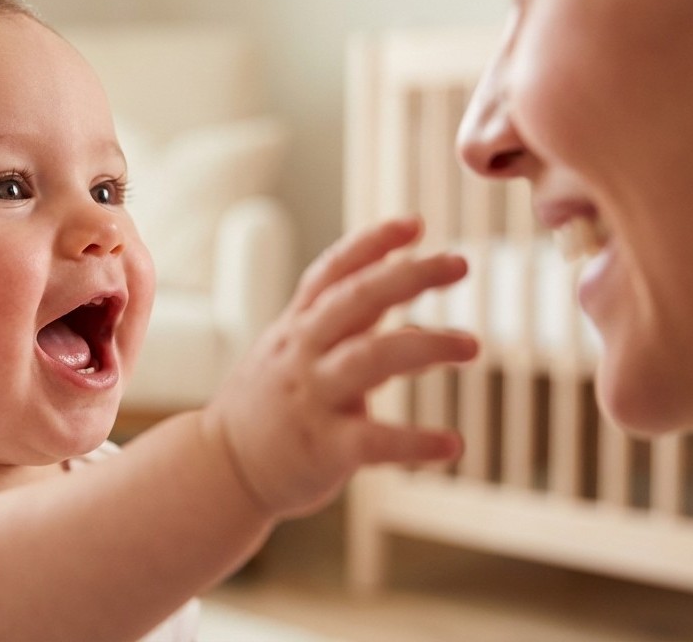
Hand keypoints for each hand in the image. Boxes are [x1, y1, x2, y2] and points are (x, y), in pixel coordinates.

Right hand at [203, 216, 476, 518]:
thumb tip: (415, 328)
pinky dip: (416, 441)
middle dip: (409, 276)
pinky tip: (452, 445)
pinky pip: (375, 440)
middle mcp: (302, 354)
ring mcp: (312, 398)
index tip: (415, 223)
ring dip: (426, 346)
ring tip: (470, 346)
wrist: (221, 468)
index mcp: (297, 328)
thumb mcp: (297, 358)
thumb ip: (352, 338)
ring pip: (371, 358)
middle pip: (356, 300)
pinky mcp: (324, 448)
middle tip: (460, 263)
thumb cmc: (269, 408)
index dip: (371, 243)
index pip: (332, 272)